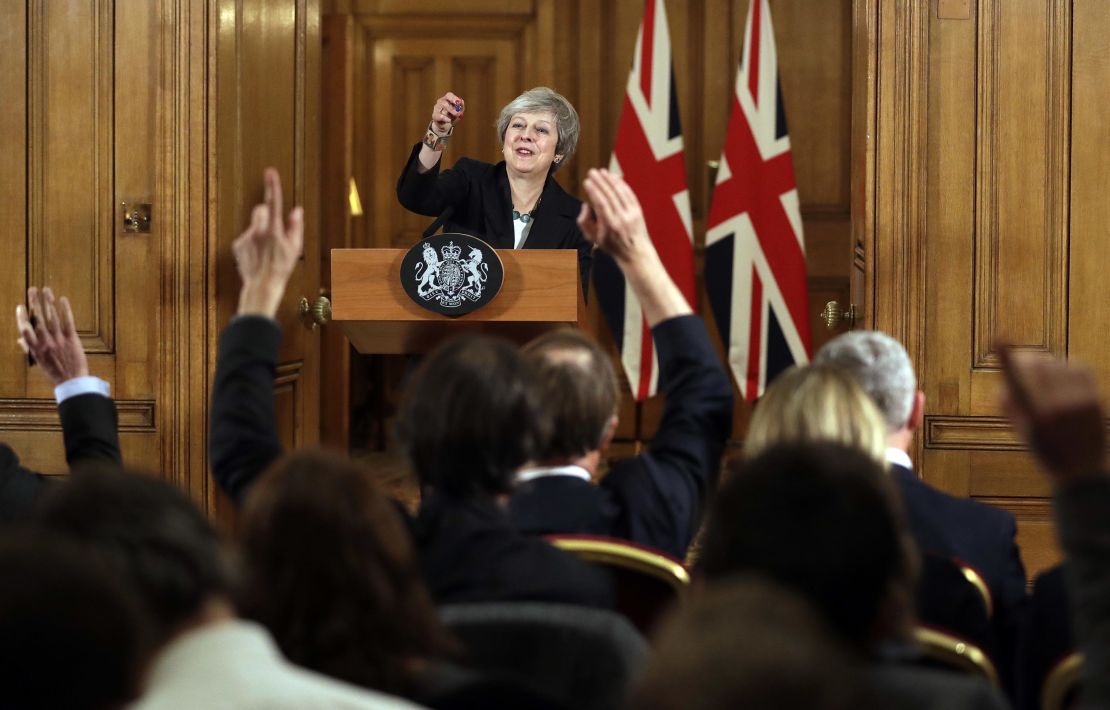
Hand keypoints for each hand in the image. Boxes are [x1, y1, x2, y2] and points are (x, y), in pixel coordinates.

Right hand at [15, 287, 89, 385]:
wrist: (72, 381)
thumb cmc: (55, 372)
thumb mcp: (39, 362)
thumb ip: (29, 349)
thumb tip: (19, 339)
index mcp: (35, 349)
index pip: (25, 329)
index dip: (22, 317)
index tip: (20, 306)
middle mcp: (45, 342)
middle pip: (38, 319)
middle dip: (35, 303)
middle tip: (32, 289)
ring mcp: (59, 340)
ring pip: (52, 318)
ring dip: (49, 302)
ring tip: (46, 290)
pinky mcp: (72, 339)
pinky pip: (68, 322)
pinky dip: (65, 310)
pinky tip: (62, 299)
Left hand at [233, 168, 303, 317]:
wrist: (262, 286)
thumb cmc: (281, 268)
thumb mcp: (295, 248)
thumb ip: (295, 227)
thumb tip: (296, 211)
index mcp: (274, 231)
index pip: (274, 203)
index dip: (273, 186)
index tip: (270, 172)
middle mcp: (258, 231)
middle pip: (261, 210)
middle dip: (266, 215)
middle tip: (273, 230)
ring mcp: (246, 237)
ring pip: (253, 223)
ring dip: (259, 229)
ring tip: (265, 247)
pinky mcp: (238, 244)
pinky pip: (246, 236)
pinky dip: (251, 242)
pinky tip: (257, 255)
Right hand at [430, 92, 464, 135]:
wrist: (444, 125)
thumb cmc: (452, 116)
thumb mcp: (459, 112)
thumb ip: (461, 107)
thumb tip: (462, 101)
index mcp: (447, 99)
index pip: (449, 95)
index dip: (454, 98)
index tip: (458, 102)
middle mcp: (441, 101)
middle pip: (445, 103)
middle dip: (452, 109)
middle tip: (458, 114)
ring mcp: (437, 108)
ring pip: (443, 110)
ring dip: (449, 115)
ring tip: (453, 118)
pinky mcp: (434, 116)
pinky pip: (440, 116)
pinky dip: (445, 119)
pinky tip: (449, 120)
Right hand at [577, 168, 653, 264]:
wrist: (634, 252)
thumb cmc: (612, 245)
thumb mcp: (594, 239)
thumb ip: (584, 222)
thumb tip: (585, 205)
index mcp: (610, 225)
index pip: (601, 203)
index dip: (594, 191)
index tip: (587, 181)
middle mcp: (621, 218)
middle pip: (610, 195)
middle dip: (600, 181)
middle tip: (592, 172)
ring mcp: (631, 214)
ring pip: (620, 192)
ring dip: (610, 180)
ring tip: (602, 171)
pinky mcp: (638, 210)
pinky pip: (629, 194)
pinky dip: (622, 184)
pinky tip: (614, 177)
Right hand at [998, 342, 1106, 481]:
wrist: (1082, 471)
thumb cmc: (1046, 452)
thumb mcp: (1022, 433)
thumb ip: (1010, 407)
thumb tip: (1002, 383)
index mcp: (1032, 418)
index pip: (1016, 381)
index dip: (1006, 358)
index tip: (999, 338)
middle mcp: (1055, 408)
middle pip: (1037, 365)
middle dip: (1027, 359)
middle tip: (1022, 357)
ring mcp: (1077, 403)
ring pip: (1057, 365)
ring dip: (1047, 365)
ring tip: (1045, 378)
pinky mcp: (1093, 399)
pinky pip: (1078, 368)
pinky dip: (1068, 367)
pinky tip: (1063, 376)